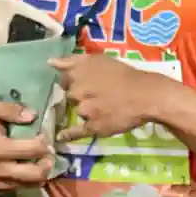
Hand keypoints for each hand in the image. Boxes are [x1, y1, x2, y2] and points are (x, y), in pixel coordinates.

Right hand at [0, 99, 56, 194]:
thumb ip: (10, 110)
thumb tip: (33, 116)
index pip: (29, 150)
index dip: (43, 144)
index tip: (44, 137)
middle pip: (32, 173)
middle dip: (46, 164)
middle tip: (49, 154)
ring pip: (29, 184)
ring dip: (41, 174)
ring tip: (42, 162)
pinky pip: (20, 189)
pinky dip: (29, 181)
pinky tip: (30, 169)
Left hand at [50, 52, 170, 140]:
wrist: (145, 95)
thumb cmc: (125, 74)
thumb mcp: (99, 59)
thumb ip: (72, 60)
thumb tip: (50, 62)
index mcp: (78, 73)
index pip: (65, 79)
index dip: (74, 81)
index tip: (84, 83)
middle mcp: (78, 92)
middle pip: (71, 96)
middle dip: (80, 95)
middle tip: (96, 95)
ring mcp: (85, 111)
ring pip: (78, 111)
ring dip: (85, 110)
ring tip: (102, 108)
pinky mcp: (93, 127)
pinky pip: (76, 132)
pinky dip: (68, 135)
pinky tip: (61, 137)